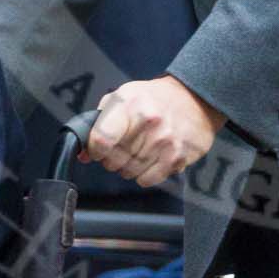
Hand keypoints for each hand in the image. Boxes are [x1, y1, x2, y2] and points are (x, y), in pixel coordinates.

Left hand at [88, 77, 225, 187]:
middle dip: (113, 158)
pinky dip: (145, 174)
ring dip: (129, 166)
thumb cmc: (154, 98)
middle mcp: (148, 122)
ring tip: (141, 148)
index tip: (99, 149)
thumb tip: (84, 153)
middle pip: (113, 160)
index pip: (101, 140)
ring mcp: (165, 141)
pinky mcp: (177, 157)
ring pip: (129, 172)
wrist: (195, 97)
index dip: (95, 149)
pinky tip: (153, 157)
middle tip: (124, 145)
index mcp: (130, 104)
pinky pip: (147, 180)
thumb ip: (98, 122)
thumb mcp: (122, 98)